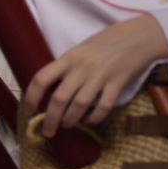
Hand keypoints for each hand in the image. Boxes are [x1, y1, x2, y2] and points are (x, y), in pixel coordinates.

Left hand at [25, 15, 167, 137]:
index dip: (31, 97)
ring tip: (66, 126)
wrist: (138, 36)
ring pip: (79, 106)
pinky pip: (103, 106)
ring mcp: (100, 76)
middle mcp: (81, 68)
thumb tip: (49, 90)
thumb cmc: (106, 43)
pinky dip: (95, 118)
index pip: (41, 79)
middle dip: (50, 119)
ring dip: (70, 120)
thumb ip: (66, 67)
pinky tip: (90, 120)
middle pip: (59, 99)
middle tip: (47, 131)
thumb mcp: (80, 50)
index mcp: (68, 58)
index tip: (28, 111)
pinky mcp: (118, 83)